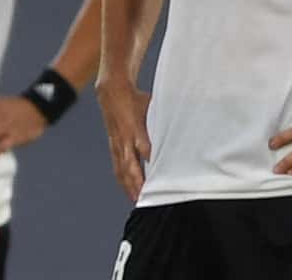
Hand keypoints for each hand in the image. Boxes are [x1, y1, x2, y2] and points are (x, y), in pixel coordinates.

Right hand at [94, 79, 150, 200]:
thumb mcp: (151, 105)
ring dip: (129, 186)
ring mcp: (117, 143)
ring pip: (122, 169)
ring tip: (137, 200)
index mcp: (135, 128)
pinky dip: (122, 180)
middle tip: (146, 197)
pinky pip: (117, 166)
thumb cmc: (135, 98)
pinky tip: (128, 191)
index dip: (149, 160)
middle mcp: (124, 139)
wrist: (111, 91)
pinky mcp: (114, 146)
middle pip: (130, 165)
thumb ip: (162, 121)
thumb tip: (180, 129)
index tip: (158, 174)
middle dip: (137, 182)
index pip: (143, 148)